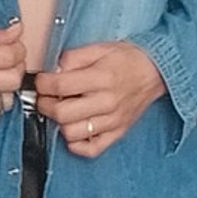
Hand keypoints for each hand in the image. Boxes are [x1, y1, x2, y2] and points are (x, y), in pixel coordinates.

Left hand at [35, 41, 167, 157]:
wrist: (155, 71)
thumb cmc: (127, 60)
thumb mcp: (99, 48)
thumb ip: (73, 57)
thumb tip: (53, 70)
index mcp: (101, 78)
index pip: (60, 86)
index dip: (43, 84)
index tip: (41, 81)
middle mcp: (107, 102)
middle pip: (62, 113)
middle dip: (45, 104)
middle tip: (46, 96)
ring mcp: (112, 121)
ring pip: (72, 133)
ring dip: (60, 123)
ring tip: (62, 110)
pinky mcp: (117, 133)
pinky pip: (91, 149)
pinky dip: (77, 144)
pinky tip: (74, 129)